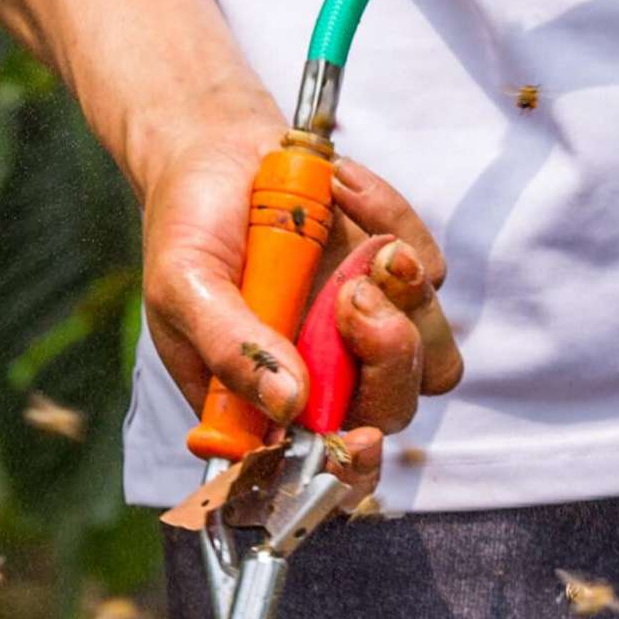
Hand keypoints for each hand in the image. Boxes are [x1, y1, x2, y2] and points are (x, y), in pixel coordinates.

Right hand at [134, 115, 458, 503]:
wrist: (217, 152)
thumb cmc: (189, 231)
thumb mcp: (186, 288)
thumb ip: (231, 348)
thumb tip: (288, 405)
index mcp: (266, 402)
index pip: (323, 464)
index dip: (351, 466)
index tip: (361, 436)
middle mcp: (325, 377)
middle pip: (392, 408)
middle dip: (387, 358)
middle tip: (351, 297)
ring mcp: (367, 328)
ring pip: (432, 352)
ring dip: (407, 297)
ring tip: (363, 246)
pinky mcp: (395, 275)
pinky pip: (429, 268)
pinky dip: (391, 220)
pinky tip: (342, 190)